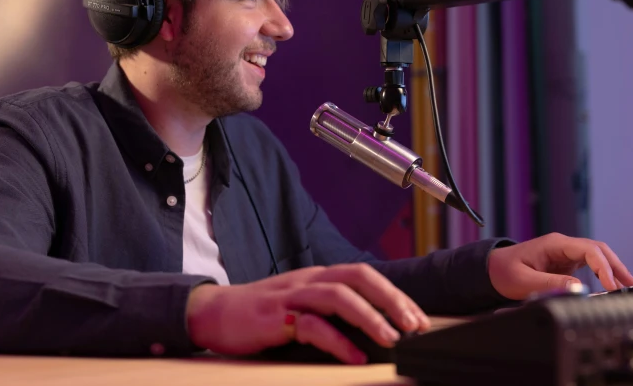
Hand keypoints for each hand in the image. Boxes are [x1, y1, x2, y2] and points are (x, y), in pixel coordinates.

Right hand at [185, 263, 429, 363]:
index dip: (394, 294)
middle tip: (416, 325)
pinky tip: (354, 357)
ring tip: (393, 339)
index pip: (364, 276)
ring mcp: (292, 296)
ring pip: (339, 296)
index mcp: (318, 277)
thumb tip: (369, 332)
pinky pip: (312, 325)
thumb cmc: (260, 315)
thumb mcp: (300, 307)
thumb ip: (329, 313)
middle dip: (391, 299)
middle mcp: (309, 280)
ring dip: (370, 316)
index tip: (419, 318)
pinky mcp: (276, 316)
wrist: (213, 313)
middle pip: (359, 277)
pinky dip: (337, 341)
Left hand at [487, 233, 632, 299]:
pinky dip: (604, 274)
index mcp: (554, 244)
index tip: (611, 285)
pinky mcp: (566, 264)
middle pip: (598, 250)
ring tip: (630, 286)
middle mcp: (563, 246)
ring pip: (597, 256)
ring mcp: (565, 254)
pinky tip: (613, 286)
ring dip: (613, 269)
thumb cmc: (504, 272)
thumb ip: (550, 284)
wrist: (492, 269)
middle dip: (616, 266)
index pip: (588, 250)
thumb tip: (579, 289)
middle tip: (632, 285)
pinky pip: (590, 265)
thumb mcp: (524, 281)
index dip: (603, 267)